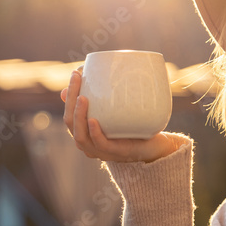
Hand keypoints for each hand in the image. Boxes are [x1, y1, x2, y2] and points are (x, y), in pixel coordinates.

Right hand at [61, 68, 185, 162]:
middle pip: (71, 124)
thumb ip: (103, 95)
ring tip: (83, 98)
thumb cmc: (134, 126)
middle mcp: (90, 143)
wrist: (156, 144)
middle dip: (71, 101)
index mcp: (86, 132)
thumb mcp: (116, 108)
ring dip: (79, 116)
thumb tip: (91, 72)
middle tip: (78, 80)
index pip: (69, 114)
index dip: (70, 94)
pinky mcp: (117, 153)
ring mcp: (102, 151)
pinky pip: (101, 145)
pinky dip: (95, 133)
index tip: (76, 73)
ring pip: (81, 138)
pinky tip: (93, 121)